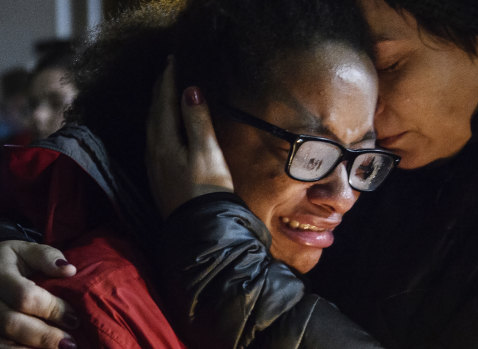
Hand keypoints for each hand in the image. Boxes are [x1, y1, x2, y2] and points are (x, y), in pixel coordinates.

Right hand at [0, 240, 77, 348]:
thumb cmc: (14, 260)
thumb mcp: (28, 250)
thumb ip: (47, 257)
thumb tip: (69, 270)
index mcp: (0, 275)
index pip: (25, 296)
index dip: (52, 309)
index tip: (74, 318)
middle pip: (12, 323)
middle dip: (44, 335)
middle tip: (71, 343)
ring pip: (3, 341)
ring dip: (33, 348)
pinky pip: (1, 347)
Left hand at [146, 58, 233, 218]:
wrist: (200, 229)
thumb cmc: (207, 190)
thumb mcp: (207, 153)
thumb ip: (197, 121)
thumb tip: (190, 89)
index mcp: (164, 142)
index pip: (164, 102)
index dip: (169, 79)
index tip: (173, 59)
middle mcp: (153, 151)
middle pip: (154, 112)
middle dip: (161, 89)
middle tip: (168, 70)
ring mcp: (154, 165)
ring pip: (152, 126)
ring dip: (158, 106)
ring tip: (165, 92)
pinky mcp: (160, 176)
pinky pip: (154, 139)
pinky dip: (159, 123)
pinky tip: (164, 127)